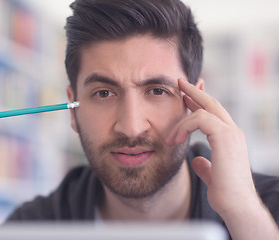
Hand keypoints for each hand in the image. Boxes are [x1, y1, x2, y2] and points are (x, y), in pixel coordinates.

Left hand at [167, 79, 278, 239]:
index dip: (200, 101)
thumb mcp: (212, 175)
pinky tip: (175, 140)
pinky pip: (200, 119)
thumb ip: (205, 165)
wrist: (235, 205)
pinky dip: (184, 127)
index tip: (186, 96)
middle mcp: (233, 131)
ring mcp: (231, 133)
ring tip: (170, 136)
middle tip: (180, 83)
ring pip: (204, 109)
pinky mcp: (225, 137)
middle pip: (212, 103)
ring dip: (182, 120)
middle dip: (194, 91)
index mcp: (230, 138)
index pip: (214, 112)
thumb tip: (197, 161)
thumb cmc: (226, 194)